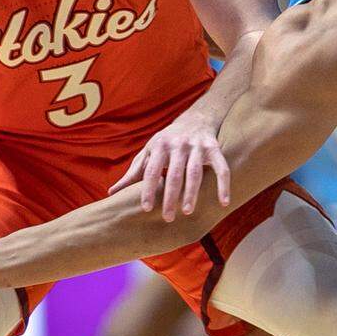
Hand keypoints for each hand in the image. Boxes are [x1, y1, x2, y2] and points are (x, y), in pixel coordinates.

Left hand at [108, 111, 229, 221]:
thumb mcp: (149, 152)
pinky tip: (224, 202)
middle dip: (171, 196)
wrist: (196, 117)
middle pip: (174, 174)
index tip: (146, 208)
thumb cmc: (167, 141)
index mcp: (160, 146)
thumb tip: (112, 193)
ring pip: (195, 172)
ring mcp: (197, 146)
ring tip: (188, 212)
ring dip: (192, 192)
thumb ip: (133, 173)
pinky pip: (221, 168)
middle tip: (168, 218)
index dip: (149, 190)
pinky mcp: (214, 148)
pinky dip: (223, 185)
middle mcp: (178, 145)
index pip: (152, 171)